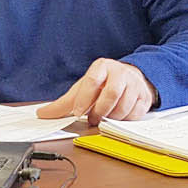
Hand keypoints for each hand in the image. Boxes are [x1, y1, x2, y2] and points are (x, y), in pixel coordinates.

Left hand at [36, 59, 156, 125]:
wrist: (130, 79)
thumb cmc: (103, 84)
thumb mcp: (83, 89)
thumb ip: (64, 103)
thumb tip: (42, 113)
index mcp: (102, 67)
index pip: (92, 80)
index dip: (84, 98)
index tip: (78, 112)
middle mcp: (120, 73)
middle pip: (112, 93)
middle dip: (100, 110)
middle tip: (92, 119)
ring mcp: (135, 84)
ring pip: (125, 105)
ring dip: (112, 117)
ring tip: (105, 119)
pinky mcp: (145, 97)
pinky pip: (136, 113)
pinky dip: (125, 120)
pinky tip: (118, 118)